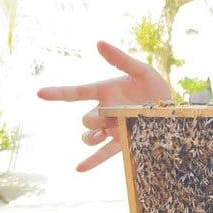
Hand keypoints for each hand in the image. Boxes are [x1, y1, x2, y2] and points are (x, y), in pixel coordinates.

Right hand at [37, 41, 170, 171]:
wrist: (173, 111)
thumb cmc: (155, 88)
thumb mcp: (141, 71)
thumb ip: (120, 60)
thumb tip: (99, 43)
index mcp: (105, 92)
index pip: (76, 93)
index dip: (58, 93)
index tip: (40, 93)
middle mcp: (105, 111)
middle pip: (86, 118)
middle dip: (94, 118)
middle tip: (113, 115)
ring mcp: (112, 128)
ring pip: (89, 135)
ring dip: (91, 136)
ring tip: (103, 133)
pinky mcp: (122, 142)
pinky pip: (104, 154)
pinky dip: (91, 161)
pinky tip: (79, 168)